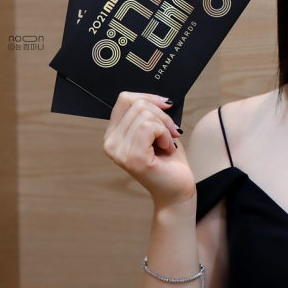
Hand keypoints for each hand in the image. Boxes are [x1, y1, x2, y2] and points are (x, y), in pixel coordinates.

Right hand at [103, 92, 195, 208]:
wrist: (177, 189)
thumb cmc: (169, 160)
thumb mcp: (158, 129)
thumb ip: (150, 112)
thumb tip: (159, 98)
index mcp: (113, 134)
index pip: (125, 99)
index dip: (149, 97)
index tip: (166, 106)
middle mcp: (110, 143)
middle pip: (137, 104)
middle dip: (162, 115)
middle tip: (171, 133)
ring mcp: (119, 152)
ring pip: (145, 115)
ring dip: (165, 127)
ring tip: (168, 144)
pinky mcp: (133, 158)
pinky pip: (150, 127)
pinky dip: (165, 134)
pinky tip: (168, 148)